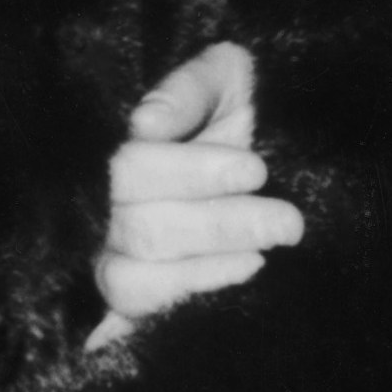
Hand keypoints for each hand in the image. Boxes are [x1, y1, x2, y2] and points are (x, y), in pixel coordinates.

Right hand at [88, 41, 303, 348]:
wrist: (255, 143)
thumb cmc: (228, 106)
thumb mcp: (221, 77)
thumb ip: (189, 90)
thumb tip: (146, 123)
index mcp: (122, 149)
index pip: (132, 170)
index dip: (193, 174)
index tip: (256, 171)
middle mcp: (102, 206)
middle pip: (141, 229)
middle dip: (221, 227)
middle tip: (289, 223)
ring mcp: (110, 254)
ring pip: (131, 279)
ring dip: (204, 270)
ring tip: (263, 255)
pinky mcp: (129, 296)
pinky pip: (134, 314)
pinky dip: (183, 298)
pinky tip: (244, 273)